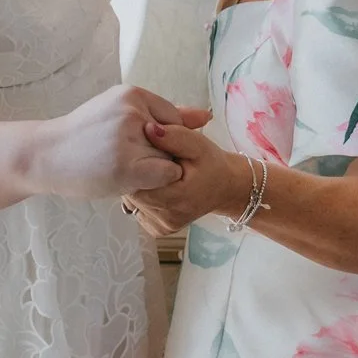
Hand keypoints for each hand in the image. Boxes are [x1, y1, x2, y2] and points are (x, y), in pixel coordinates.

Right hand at [34, 85, 212, 199]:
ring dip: (152, 170)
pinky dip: (153, 183)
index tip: (133, 145)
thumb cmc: (84, 136)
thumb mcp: (120, 113)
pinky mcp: (127, 166)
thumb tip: (206, 116)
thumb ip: (165, 115)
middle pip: (173, 141)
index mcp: (132, 94)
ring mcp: (129, 139)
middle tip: (120, 157)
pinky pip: (165, 176)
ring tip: (118, 166)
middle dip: (155, 155)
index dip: (160, 140)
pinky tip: (125, 179)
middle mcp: (133, 111)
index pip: (174, 120)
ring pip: (169, 160)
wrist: (44, 155)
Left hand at [123, 120, 252, 232]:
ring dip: (138, 184)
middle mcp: (167, 218)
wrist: (225, 188)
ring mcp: (162, 226)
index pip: (137, 179)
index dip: (137, 161)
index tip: (145, 149)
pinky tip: (155, 185)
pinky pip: (138, 209)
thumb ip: (175, 136)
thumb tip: (148, 128)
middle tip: (148, 158)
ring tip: (153, 171)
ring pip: (132, 200)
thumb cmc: (211, 165)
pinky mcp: (158, 229)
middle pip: (132, 190)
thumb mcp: (198, 144)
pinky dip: (143, 195)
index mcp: (177, 198)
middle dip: (136, 172)